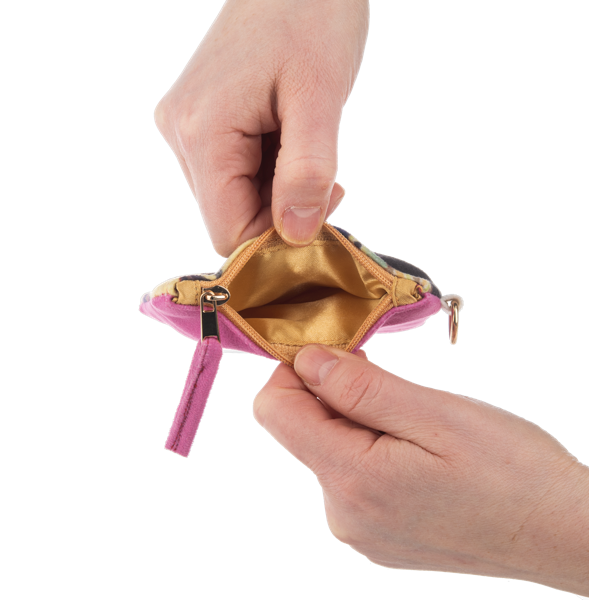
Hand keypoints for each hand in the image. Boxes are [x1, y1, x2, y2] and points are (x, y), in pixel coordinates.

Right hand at [153, 0, 369, 256]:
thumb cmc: (310, 13)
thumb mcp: (319, 97)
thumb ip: (306, 172)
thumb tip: (295, 235)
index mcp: (202, 133)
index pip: (228, 232)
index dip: (276, 238)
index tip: (320, 209)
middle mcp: (181, 133)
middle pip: (229, 216)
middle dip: (281, 211)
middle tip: (324, 177)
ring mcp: (186, 126)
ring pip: (233, 197)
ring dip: (277, 189)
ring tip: (305, 145)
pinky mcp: (200, 120)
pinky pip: (233, 172)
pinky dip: (268, 170)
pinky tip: (288, 138)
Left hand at [252, 345, 588, 595]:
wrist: (563, 535)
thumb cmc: (514, 473)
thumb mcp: (436, 413)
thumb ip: (361, 388)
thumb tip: (306, 360)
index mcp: (352, 480)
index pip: (275, 409)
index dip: (295, 368)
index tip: (336, 349)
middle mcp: (344, 514)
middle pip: (301, 427)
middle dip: (333, 391)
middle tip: (388, 378)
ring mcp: (360, 528)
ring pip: (328, 447)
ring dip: (356, 418)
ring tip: (412, 417)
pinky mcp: (377, 532)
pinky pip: (351, 473)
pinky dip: (371, 445)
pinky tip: (416, 447)